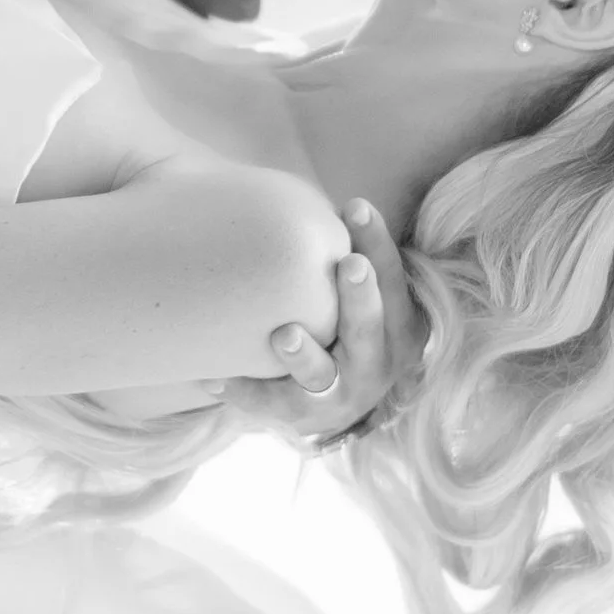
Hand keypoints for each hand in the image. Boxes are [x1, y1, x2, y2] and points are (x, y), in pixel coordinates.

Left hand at [222, 198, 425, 447]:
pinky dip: (245, 392)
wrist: (341, 405)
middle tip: (349, 264)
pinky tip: (215, 377)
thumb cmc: (347, 327)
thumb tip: (317, 195)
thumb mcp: (363, 297)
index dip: (377, 244)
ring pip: (323, 376)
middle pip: (369, 330)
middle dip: (361, 299)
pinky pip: (272, 405)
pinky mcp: (302, 419)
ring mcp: (340, 396)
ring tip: (285, 336)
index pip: (393, 280)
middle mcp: (376, 363)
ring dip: (305, 355)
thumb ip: (350, 255)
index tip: (355, 206)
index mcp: (398, 326)